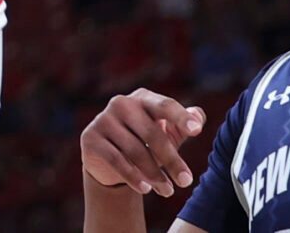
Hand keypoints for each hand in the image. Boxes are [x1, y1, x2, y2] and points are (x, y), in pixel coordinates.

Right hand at [81, 89, 205, 198]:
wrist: (107, 159)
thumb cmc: (144, 143)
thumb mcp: (165, 134)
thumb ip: (182, 125)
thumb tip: (199, 116)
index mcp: (143, 98)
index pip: (165, 105)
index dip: (181, 117)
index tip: (197, 130)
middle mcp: (121, 103)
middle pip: (152, 133)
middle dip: (172, 160)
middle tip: (186, 182)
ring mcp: (104, 119)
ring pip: (135, 150)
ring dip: (155, 175)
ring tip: (168, 191)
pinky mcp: (91, 137)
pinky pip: (116, 160)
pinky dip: (133, 177)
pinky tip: (146, 190)